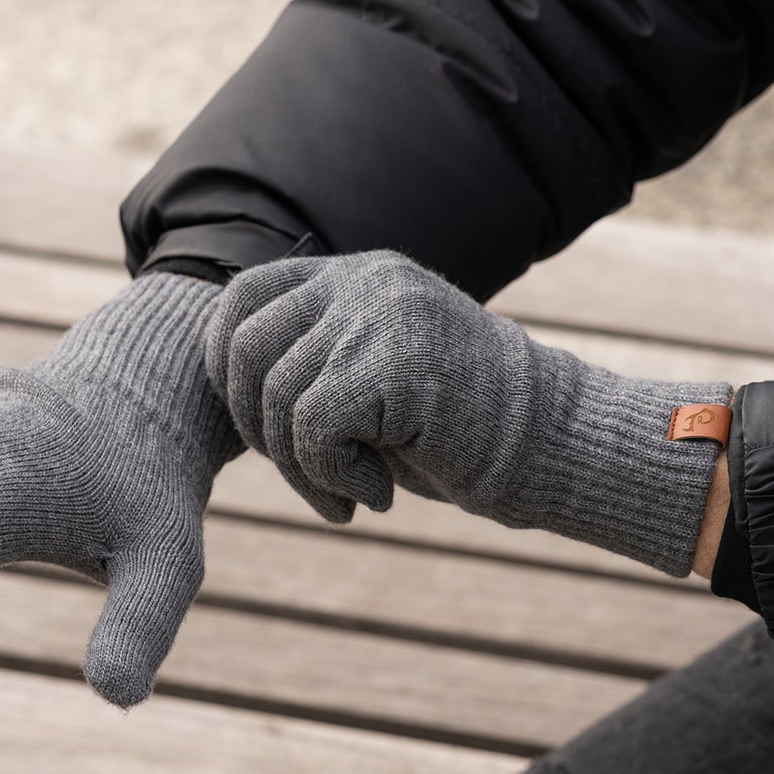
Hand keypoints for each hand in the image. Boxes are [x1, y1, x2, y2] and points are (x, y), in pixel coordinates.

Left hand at [205, 250, 730, 577]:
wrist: (552, 447)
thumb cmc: (453, 430)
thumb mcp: (368, 378)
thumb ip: (307, 362)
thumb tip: (221, 382)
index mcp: (352, 276)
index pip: (243, 298)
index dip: (224, 366)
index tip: (255, 424)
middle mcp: (362, 281)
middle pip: (247, 348)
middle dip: (256, 428)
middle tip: (306, 475)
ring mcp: (380, 315)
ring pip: (279, 397)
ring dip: (300, 469)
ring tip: (348, 496)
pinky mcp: (396, 361)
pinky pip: (313, 427)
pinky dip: (329, 477)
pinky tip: (374, 497)